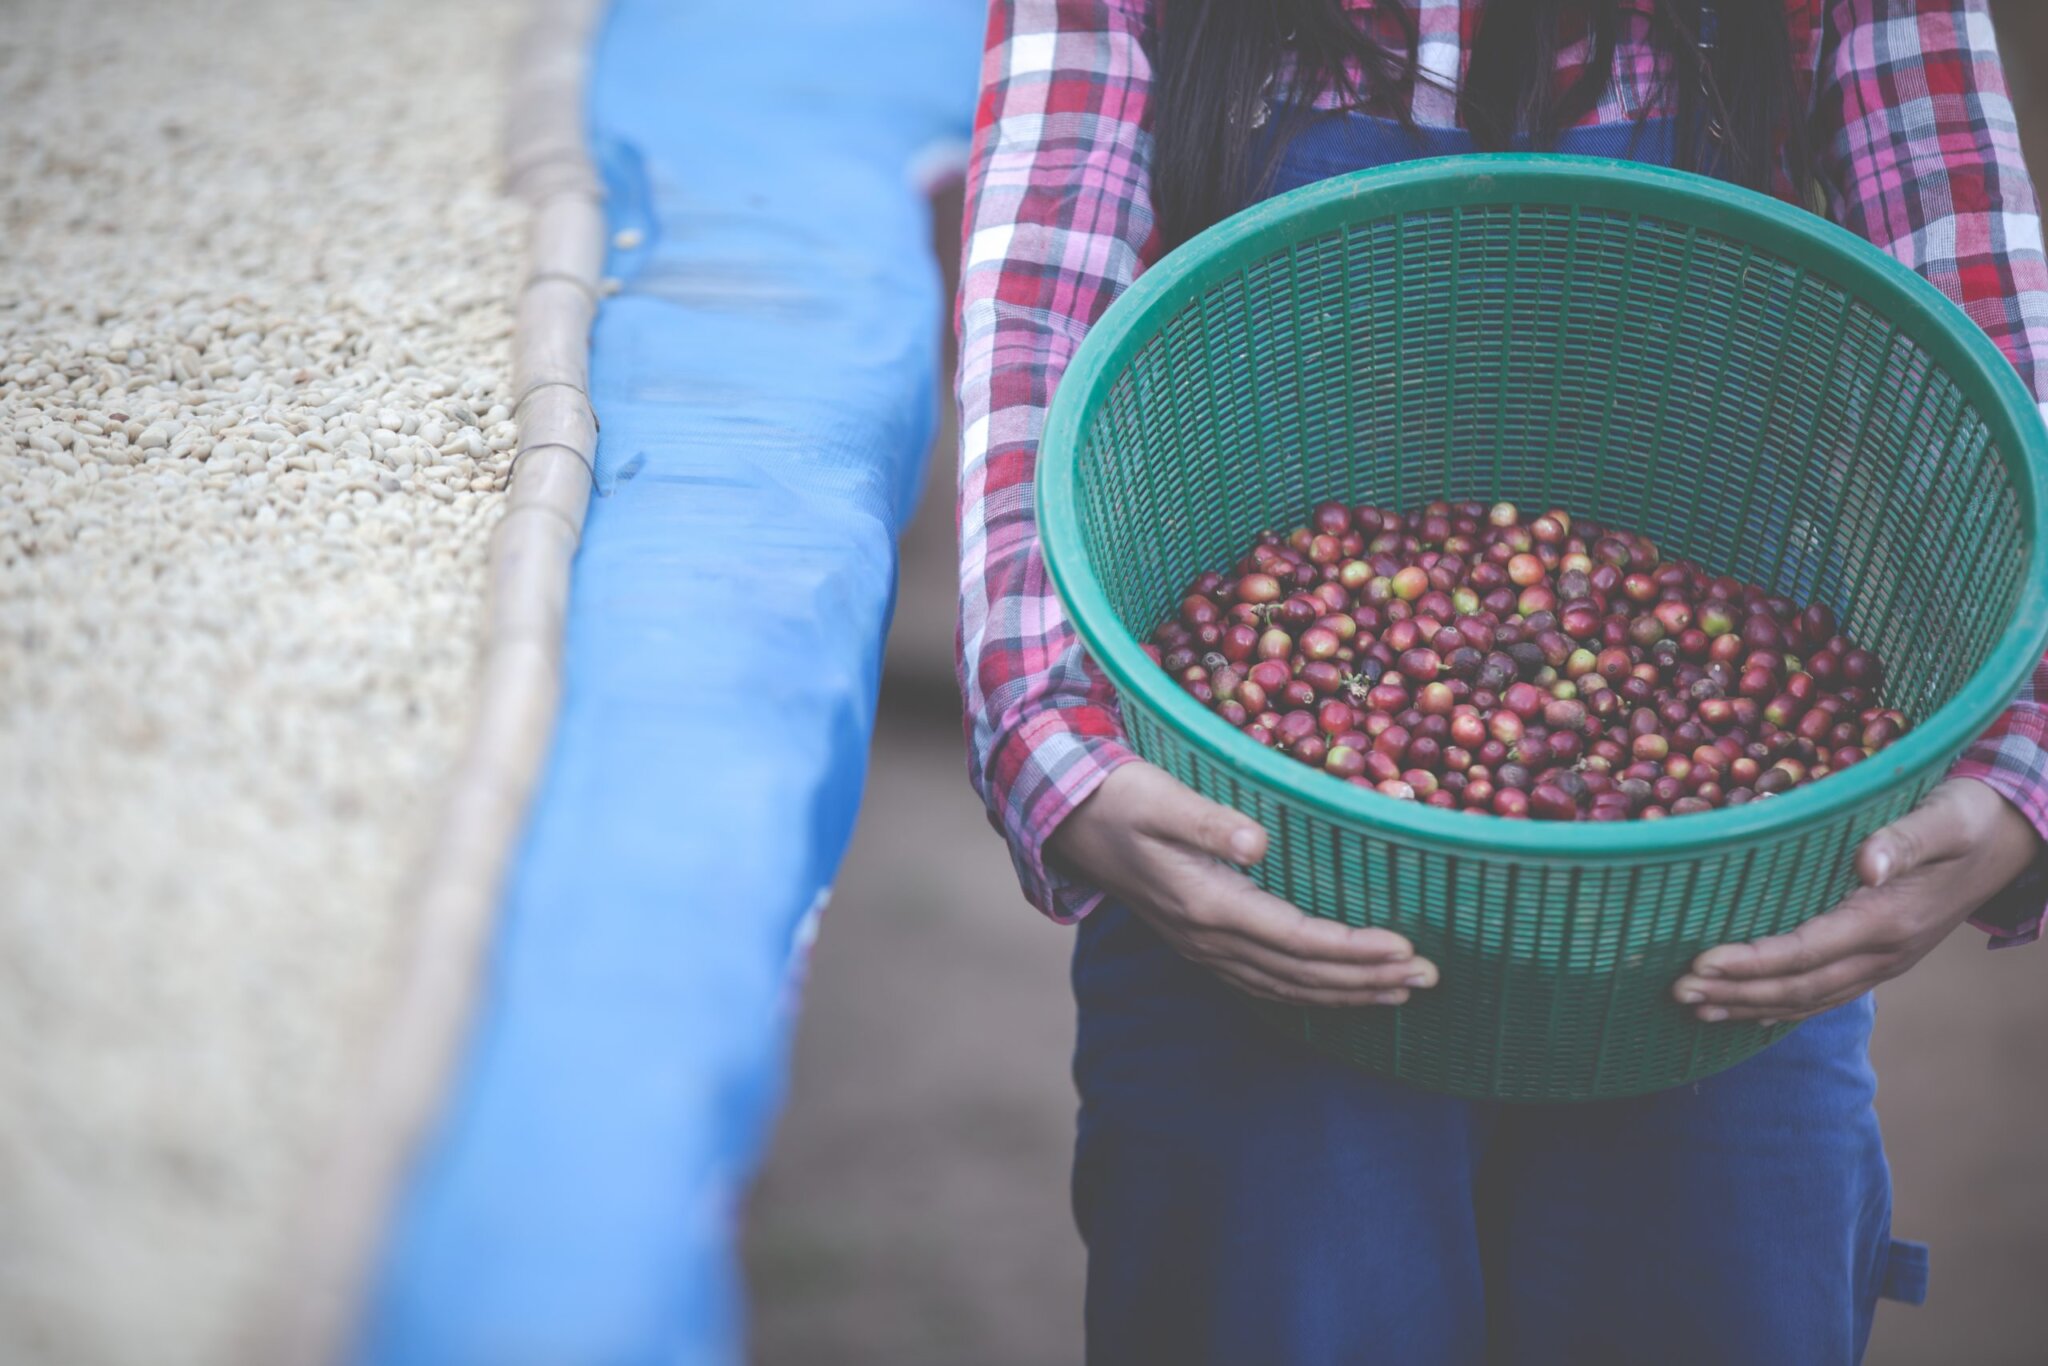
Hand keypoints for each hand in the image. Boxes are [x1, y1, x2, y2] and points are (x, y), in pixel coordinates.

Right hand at [1048, 762, 1437, 1006]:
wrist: (1067, 820)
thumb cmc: (1118, 798)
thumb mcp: (1159, 798)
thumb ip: (1208, 821)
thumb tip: (1258, 843)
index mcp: (1206, 905)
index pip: (1297, 939)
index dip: (1353, 949)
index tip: (1406, 947)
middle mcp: (1208, 939)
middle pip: (1302, 974)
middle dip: (1368, 980)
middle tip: (1430, 979)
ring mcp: (1202, 949)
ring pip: (1287, 987)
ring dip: (1347, 994)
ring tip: (1401, 993)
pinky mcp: (1201, 943)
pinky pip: (1265, 982)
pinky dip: (1310, 992)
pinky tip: (1339, 992)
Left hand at [1673, 778, 2040, 1024]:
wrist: (2011, 838)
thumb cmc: (1968, 817)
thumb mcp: (1943, 818)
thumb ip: (1903, 839)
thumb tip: (1867, 862)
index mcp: (1889, 920)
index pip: (1806, 950)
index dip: (1751, 962)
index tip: (1699, 962)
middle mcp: (1885, 953)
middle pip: (1799, 986)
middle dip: (1736, 991)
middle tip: (1677, 991)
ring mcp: (1885, 963)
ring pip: (1809, 998)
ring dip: (1750, 1005)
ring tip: (1695, 1007)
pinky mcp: (1881, 960)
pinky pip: (1825, 994)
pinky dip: (1781, 1006)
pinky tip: (1745, 1009)